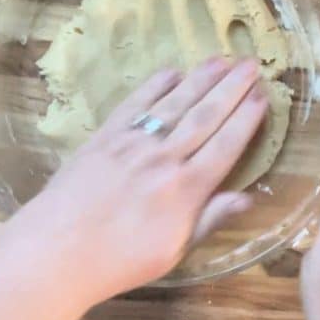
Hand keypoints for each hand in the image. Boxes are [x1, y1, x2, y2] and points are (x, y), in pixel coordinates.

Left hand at [39, 57, 267, 298]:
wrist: (57, 250)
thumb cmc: (120, 260)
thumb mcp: (174, 251)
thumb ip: (210, 220)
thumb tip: (248, 197)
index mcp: (186, 190)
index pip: (225, 147)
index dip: (246, 120)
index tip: (262, 98)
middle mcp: (165, 159)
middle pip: (205, 117)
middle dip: (231, 89)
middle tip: (251, 64)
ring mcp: (134, 143)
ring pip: (175, 104)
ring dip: (201, 80)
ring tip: (221, 59)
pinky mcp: (106, 135)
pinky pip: (137, 104)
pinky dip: (156, 86)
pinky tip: (172, 71)